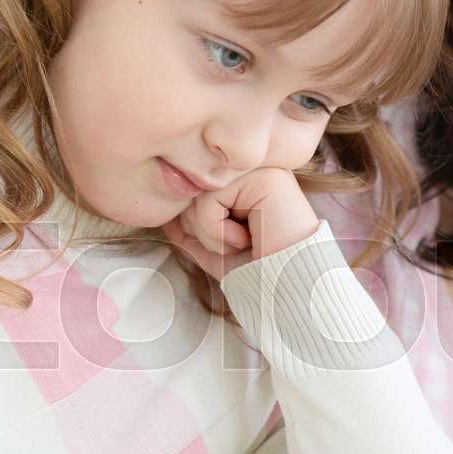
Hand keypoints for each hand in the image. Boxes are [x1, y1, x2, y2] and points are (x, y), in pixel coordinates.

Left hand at [162, 167, 319, 279]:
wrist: (290, 285)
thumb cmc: (259, 269)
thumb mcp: (214, 250)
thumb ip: (188, 229)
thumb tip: (162, 214)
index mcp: (243, 182)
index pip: (193, 191)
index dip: (196, 226)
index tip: (229, 245)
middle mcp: (249, 170)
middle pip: (191, 190)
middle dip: (201, 230)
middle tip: (235, 246)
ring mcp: (256, 168)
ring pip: (196, 194)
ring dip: (210, 233)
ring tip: (242, 242)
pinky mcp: (259, 175)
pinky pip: (208, 198)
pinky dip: (217, 229)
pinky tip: (246, 237)